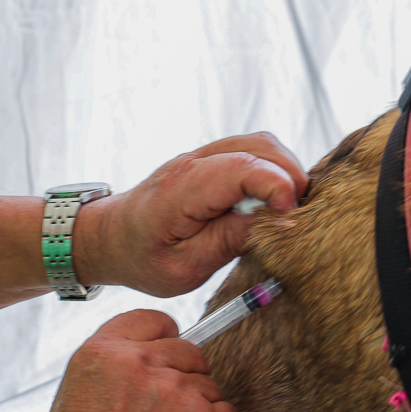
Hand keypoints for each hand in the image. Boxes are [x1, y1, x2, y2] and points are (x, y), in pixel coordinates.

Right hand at [30, 310, 238, 411]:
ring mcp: (177, 391)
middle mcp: (142, 363)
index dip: (163, 338)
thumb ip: (114, 369)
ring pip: (208, 385)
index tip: (163, 357)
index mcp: (104, 351)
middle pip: (188, 351)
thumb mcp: (74, 395)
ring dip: (197, 409)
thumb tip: (148, 362)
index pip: (154, 320)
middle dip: (182, 377)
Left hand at [74, 133, 307, 297]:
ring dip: (286, 172)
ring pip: (262, 144)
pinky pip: (254, 151)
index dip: (276, 186)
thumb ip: (228, 242)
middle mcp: (195, 162)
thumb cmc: (142, 256)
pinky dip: (274, 171)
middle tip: (298, 216)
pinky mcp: (212, 159)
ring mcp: (204, 155)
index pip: (242, 168)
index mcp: (183, 189)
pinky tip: (274, 202)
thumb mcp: (185, 267)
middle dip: (291, 177)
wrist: (112, 237)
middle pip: (261, 146)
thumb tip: (275, 223)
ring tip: (288, 210)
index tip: (289, 215)